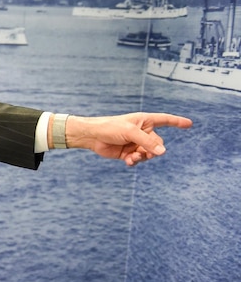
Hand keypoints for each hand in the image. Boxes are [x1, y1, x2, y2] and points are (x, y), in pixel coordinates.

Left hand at [65, 112, 192, 165]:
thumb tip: (163, 151)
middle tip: (143, 153)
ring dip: (143, 157)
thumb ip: (147, 142)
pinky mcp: (128, 152)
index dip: (177, 122)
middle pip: (157, 143)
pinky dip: (135, 162)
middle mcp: (142, 131)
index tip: (190, 124)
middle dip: (152, 149)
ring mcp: (136, 143)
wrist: (92, 137)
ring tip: (132, 157)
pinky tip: (128, 161)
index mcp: (145, 121)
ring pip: (149, 153)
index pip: (165, 120)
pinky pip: (138, 159)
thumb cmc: (110, 127)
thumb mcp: (130, 132)